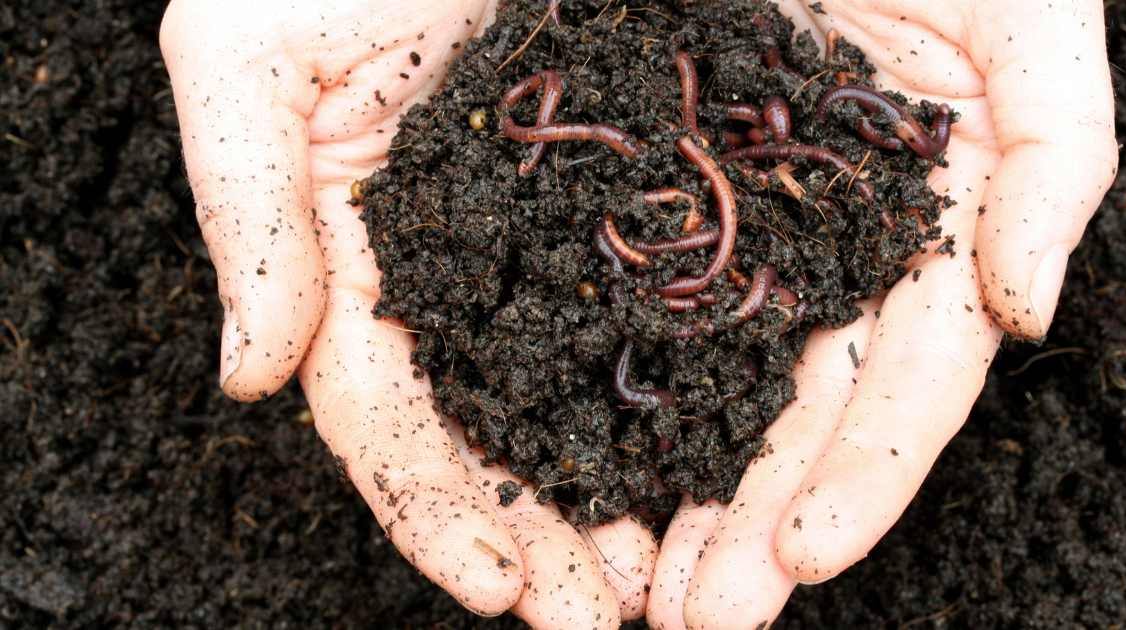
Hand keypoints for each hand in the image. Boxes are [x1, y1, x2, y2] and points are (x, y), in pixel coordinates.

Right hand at [160, 1, 657, 625]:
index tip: (497, 584)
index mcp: (374, 260)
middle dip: (551, 538)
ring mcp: (569, 243)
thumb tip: (245, 369)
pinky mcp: (663, 197)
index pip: (392, 415)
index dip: (436, 507)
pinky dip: (713, 397)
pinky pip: (693, 308)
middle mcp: (475, 272)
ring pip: (603, 394)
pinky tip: (744, 471)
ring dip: (638, 501)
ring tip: (681, 592)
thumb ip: (245, 208)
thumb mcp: (252, 54)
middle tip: (604, 624)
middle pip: (507, 433)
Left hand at [646, 1, 1117, 627]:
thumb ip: (1056, 163)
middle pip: (792, 412)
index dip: (863, 477)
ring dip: (673, 492)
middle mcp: (817, 257)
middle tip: (704, 618)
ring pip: (700, 381)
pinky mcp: (639, 196)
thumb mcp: (1027, 29)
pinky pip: (612, 302)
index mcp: (913, 237)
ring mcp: (726, 235)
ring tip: (639, 593)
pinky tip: (563, 467)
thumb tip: (1030, 310)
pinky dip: (590, 388)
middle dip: (755, 522)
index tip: (810, 561)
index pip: (898, 384)